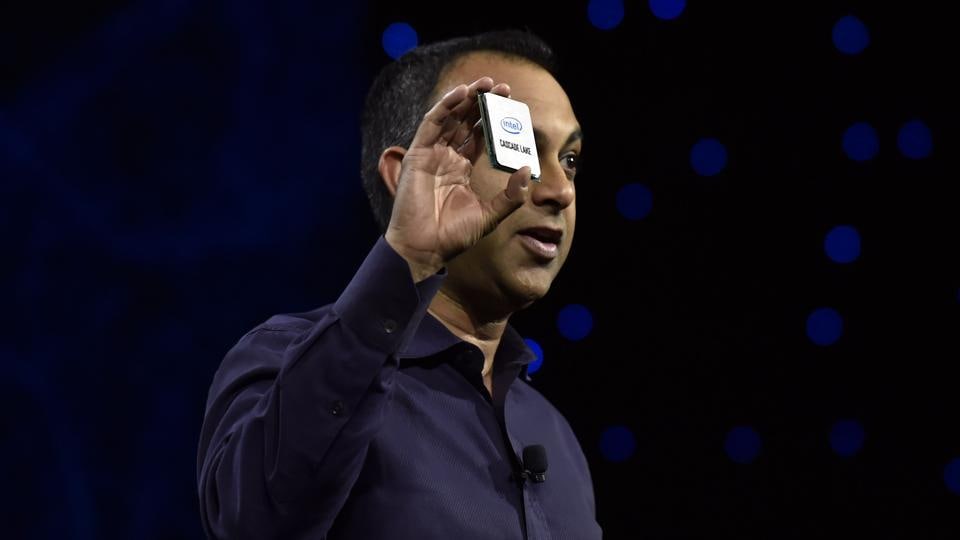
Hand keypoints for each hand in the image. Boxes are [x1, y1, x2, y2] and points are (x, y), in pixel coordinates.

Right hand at [385, 77, 530, 280]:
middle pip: (466, 122)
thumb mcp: (490, 215)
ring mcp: (431, 155)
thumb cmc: (453, 237)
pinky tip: (461, 93)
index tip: (513, 106)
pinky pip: (431, 124)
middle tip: (503, 88)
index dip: (494, 121)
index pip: (479, 137)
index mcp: (461, 170)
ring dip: (466, 98)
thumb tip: (528, 169)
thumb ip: (511, 195)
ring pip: (450, 118)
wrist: (425, 249)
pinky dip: (445, 107)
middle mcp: (446, 159)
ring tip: (486, 84)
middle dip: (483, 103)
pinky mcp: (418, 155)